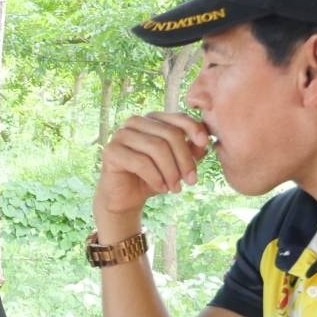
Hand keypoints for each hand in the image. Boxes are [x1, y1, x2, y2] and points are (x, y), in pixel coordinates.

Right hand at [95, 112, 210, 221]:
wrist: (126, 197)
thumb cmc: (153, 177)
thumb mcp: (177, 163)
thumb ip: (191, 150)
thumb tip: (206, 142)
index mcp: (152, 120)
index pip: (177, 118)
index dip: (194, 128)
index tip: (205, 144)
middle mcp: (135, 122)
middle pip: (169, 134)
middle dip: (184, 159)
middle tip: (191, 181)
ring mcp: (121, 134)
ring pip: (156, 147)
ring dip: (171, 172)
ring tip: (176, 188)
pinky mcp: (111, 151)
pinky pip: (141, 162)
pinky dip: (156, 178)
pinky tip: (162, 188)